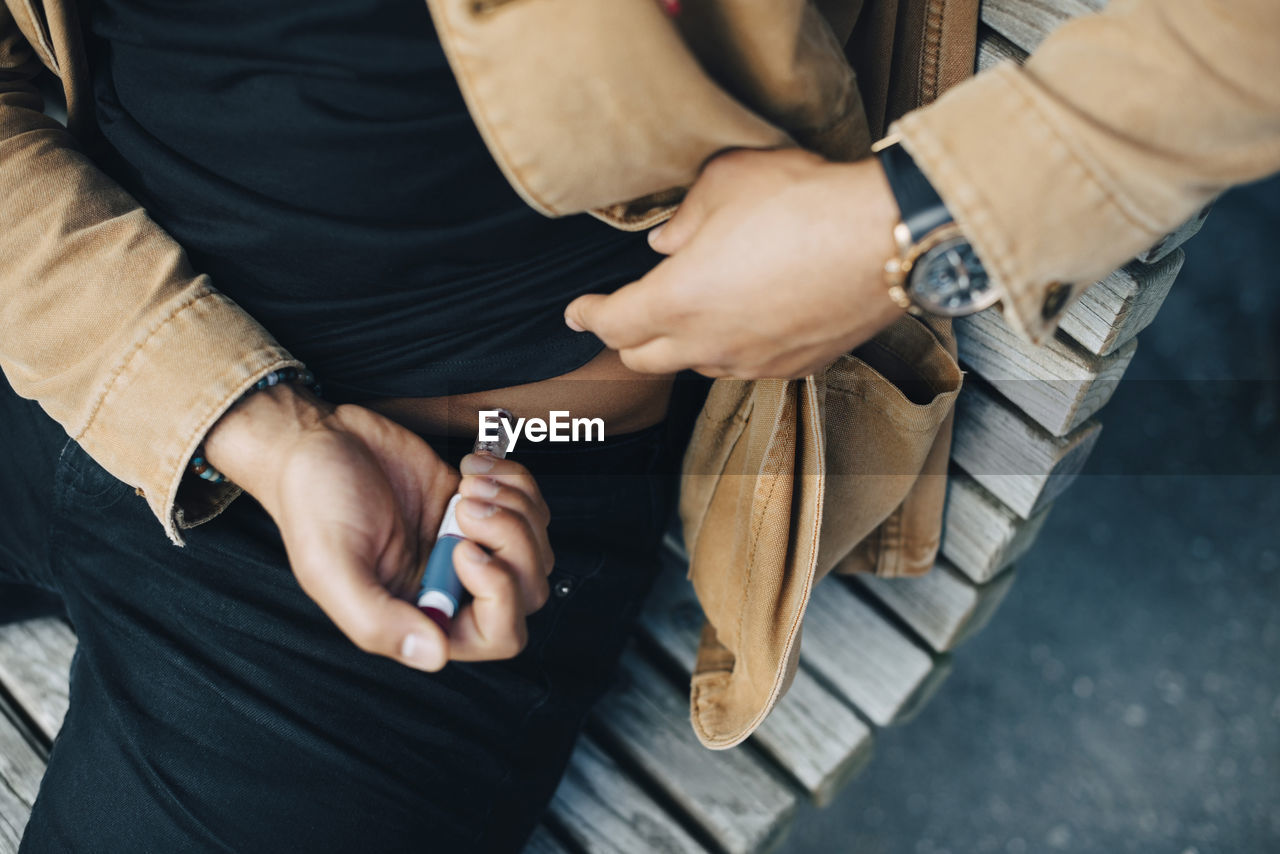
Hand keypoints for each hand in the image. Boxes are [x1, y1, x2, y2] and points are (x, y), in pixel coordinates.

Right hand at [203, 384, 552, 671]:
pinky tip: (474, 467)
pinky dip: (515, 481)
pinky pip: (529, 506)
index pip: (497, 636)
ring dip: (515, 507)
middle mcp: (450, 586)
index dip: (500, 595)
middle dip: (513, 541)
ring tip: (469, 484)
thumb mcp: (330, 567)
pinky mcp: (477, 504)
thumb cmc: (312, 503)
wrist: (316, 440)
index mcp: (419, 614)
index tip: (464, 549)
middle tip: (468, 505)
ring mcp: (469, 543)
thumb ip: (377, 621)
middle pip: (529, 590)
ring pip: (537, 547)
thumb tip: (434, 657)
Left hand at [564, 147, 904, 378]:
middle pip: (644, 360)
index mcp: (677, 300)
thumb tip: (666, 240)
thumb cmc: (802, 202)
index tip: (577, 311)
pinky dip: (735, 347)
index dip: (588, 317)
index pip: (613, 323)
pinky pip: (749, 366)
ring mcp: (755, 362)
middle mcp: (710, 344)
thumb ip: (683, 217)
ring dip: (684, 345)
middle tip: (626, 314)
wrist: (882, 238)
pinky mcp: (797, 366)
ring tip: (695, 310)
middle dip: (627, 338)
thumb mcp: (724, 182)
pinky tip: (749, 318)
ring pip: (697, 367)